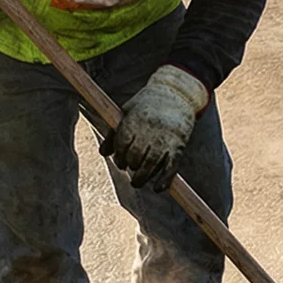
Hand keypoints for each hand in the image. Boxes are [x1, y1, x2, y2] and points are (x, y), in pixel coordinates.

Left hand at [107, 65, 208, 187]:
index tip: (121, 161)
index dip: (119, 156)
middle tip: (130, 168)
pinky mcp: (179, 146)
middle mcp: (150, 130)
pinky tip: (158, 188)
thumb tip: (103, 153)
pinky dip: (164, 180)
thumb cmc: (147, 105)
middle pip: (135, 156)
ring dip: (142, 178)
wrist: (177, 94)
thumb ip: (114, 132)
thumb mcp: (127, 112)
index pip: (122, 144)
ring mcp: (165, 139)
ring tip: (137, 181)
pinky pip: (170, 168)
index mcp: (135, 120)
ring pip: (150, 165)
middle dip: (130, 166)